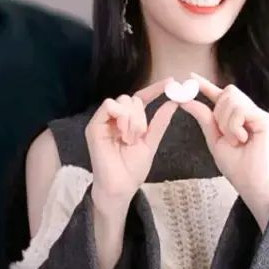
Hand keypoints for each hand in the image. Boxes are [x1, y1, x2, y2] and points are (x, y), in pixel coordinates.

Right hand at [85, 77, 178, 211]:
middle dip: (140, 116)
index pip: (141, 98)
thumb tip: (173, 102)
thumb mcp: (151, 142)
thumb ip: (160, 122)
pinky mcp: (94, 126)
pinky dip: (120, 117)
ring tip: (130, 139)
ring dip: (132, 119)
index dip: (155, 89)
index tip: (170, 82)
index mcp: (129, 120)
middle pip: (132, 99)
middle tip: (139, 136)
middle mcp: (116, 118)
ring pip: (122, 100)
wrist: (121, 186)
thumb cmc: (133, 168)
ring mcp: (104, 121)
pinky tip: (123, 133)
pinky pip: (108, 106)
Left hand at [179, 72, 268, 224]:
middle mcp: (251, 112)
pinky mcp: (267, 120)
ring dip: (226, 123)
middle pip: (228, 92)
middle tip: (225, 134)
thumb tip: (186, 100)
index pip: (221, 95)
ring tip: (236, 141)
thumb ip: (204, 118)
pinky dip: (234, 126)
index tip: (191, 77)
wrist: (250, 184)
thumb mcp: (214, 140)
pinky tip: (242, 140)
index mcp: (238, 117)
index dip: (206, 85)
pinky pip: (241, 111)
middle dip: (219, 112)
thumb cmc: (236, 166)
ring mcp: (260, 115)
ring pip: (232, 100)